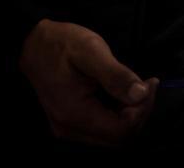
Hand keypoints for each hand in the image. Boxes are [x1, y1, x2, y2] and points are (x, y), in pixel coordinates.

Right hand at [18, 20, 158, 145]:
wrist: (33, 44)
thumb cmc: (61, 44)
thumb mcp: (91, 51)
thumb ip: (115, 75)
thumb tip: (140, 94)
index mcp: (75, 113)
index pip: (122, 130)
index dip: (142, 110)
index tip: (150, 83)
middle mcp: (70, 128)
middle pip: (118, 138)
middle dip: (139, 112)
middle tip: (147, 85)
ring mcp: (68, 127)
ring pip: (111, 136)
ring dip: (130, 114)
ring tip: (137, 86)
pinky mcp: (70, 122)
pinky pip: (101, 129)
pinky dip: (118, 114)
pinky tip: (122, 93)